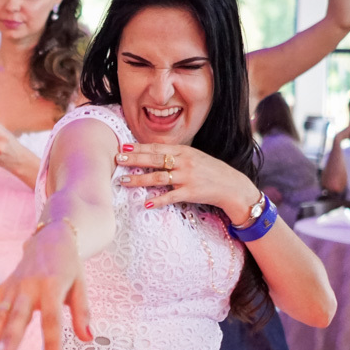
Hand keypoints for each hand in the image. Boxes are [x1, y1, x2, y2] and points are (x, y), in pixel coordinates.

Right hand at [0, 222, 92, 349]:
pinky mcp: (2, 289)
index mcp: (52, 285)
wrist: (49, 239)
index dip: (52, 341)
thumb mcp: (81, 285)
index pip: (52, 318)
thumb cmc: (68, 266)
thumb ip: (82, 312)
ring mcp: (12, 287)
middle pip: (18, 315)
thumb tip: (87, 339)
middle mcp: (29, 286)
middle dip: (10, 336)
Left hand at [113, 144, 258, 223]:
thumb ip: (175, 156)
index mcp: (184, 151)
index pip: (158, 148)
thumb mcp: (194, 157)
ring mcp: (187, 177)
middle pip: (155, 160)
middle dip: (134, 159)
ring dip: (139, 179)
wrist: (232, 186)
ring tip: (123, 181)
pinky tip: (146, 203)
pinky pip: (170, 196)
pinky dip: (157, 200)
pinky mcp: (190, 192)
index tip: (124, 147)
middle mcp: (184, 162)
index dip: (140, 147)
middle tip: (117, 160)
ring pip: (158, 177)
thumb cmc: (210, 171)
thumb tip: (153, 155)